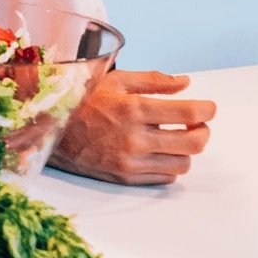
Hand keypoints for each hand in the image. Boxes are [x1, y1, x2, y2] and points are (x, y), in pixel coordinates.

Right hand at [49, 69, 214, 185]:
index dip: (207, 109)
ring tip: (176, 137)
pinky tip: (159, 151)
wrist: (49, 128)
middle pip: (194, 143)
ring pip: (183, 163)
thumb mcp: (115, 80)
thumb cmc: (82, 100)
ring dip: (186, 149)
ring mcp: (130, 161)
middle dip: (203, 131)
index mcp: (134, 109)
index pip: (191, 113)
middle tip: (198, 123)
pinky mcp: (125, 177)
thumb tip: (185, 83)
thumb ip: (154, 80)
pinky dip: (169, 164)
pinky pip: (165, 177)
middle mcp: (134, 139)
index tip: (207, 107)